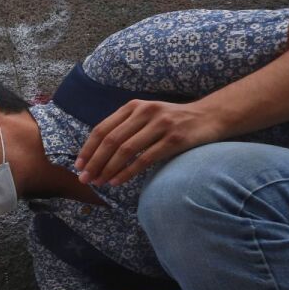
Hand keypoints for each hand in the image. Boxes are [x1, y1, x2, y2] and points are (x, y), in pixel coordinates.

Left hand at [75, 99, 223, 186]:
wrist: (210, 116)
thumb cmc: (172, 121)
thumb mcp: (146, 116)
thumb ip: (125, 128)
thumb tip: (96, 154)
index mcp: (133, 107)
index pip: (102, 129)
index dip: (88, 149)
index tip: (78, 166)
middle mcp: (145, 112)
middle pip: (111, 141)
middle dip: (94, 162)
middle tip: (85, 179)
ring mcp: (160, 124)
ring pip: (125, 150)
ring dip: (108, 169)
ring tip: (99, 183)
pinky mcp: (174, 139)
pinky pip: (144, 159)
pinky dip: (128, 172)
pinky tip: (117, 182)